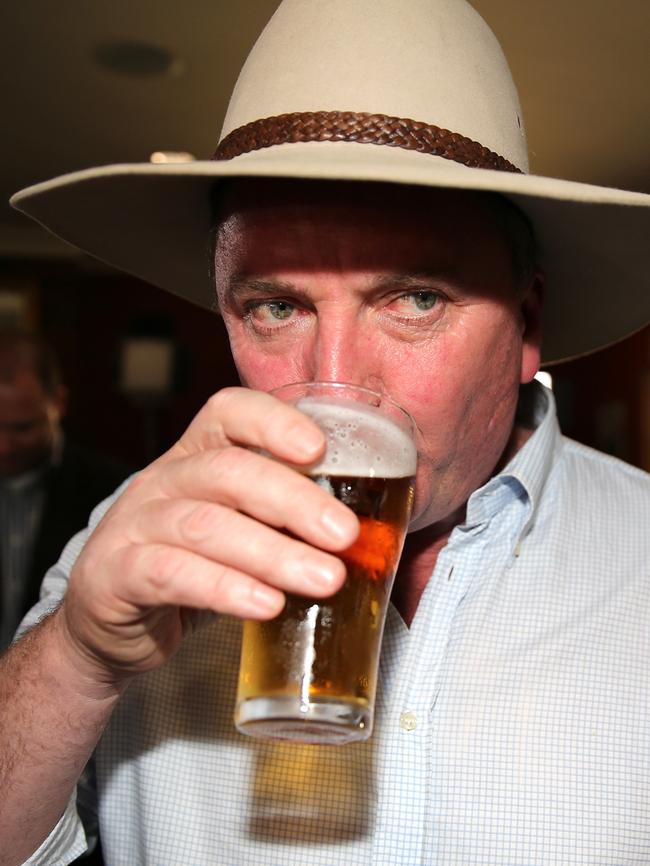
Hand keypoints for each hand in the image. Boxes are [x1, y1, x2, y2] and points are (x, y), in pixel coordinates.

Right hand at [59, 387, 358, 685]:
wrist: (109, 623)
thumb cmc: (189, 566)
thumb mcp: (234, 530)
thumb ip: (280, 522)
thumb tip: (367, 538)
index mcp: (196, 456)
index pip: (228, 411)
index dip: (273, 422)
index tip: (319, 448)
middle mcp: (163, 480)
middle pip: (228, 471)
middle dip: (294, 500)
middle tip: (345, 535)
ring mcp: (135, 525)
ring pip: (206, 526)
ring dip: (273, 553)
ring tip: (326, 579)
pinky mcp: (116, 574)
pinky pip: (171, 573)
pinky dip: (224, 588)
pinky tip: (267, 604)